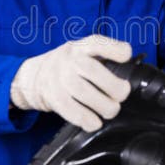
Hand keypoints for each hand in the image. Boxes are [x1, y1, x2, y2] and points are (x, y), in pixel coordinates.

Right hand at [10, 35, 131, 131]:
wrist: (34, 76)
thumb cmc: (68, 65)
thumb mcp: (82, 52)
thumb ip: (103, 57)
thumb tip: (130, 70)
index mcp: (81, 47)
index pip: (97, 43)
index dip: (113, 48)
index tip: (126, 55)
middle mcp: (69, 60)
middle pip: (92, 71)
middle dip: (114, 86)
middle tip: (121, 95)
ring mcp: (59, 79)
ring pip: (84, 93)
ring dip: (103, 106)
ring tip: (111, 110)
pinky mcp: (54, 98)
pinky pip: (72, 110)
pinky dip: (87, 119)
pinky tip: (95, 122)